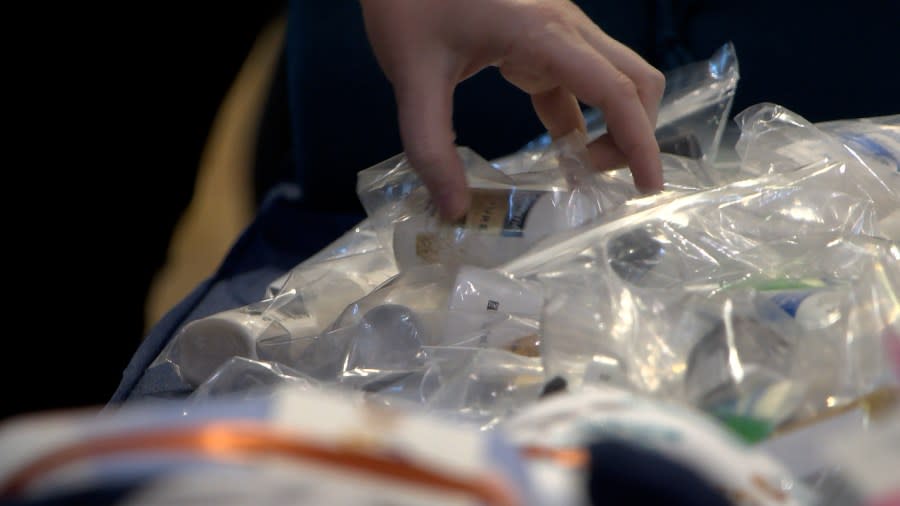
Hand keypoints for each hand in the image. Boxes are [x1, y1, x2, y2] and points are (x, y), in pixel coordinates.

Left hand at [360, 0, 664, 219]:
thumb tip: (454, 211)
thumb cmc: (406, 3)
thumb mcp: (413, 77)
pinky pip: (576, 82)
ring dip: (611, 127)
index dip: (640, 141)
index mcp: (544, 33)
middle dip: (635, 134)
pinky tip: (562, 151)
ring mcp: (556, 30)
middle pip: (634, 80)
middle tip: (604, 182)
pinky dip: (580, 118)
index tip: (647, 186)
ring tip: (583, 175)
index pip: (616, 91)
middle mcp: (564, 27)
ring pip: (612, 79)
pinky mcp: (539, 38)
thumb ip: (431, 147)